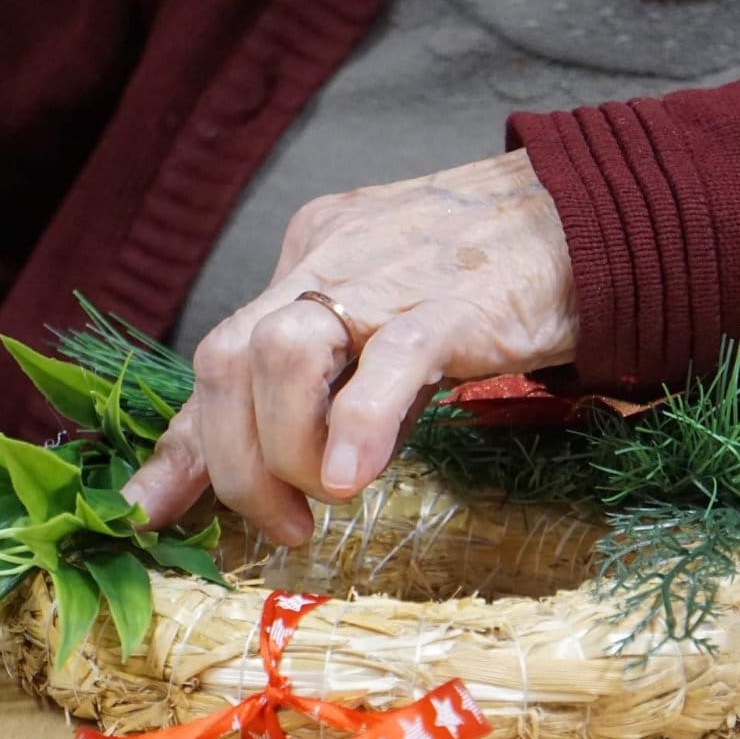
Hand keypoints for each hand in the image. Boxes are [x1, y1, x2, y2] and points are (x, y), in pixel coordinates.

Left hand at [124, 150, 574, 544]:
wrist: (594, 215)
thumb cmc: (495, 279)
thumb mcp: (391, 329)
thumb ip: (344, 382)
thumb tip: (315, 467)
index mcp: (309, 261)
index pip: (221, 356)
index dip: (180, 445)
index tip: (145, 512)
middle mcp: (327, 262)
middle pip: (227, 357)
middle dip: (234, 461)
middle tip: (284, 523)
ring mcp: (386, 280)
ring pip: (282, 354)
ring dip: (289, 449)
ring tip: (335, 494)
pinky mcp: (454, 303)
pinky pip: (390, 362)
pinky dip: (357, 427)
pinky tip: (354, 480)